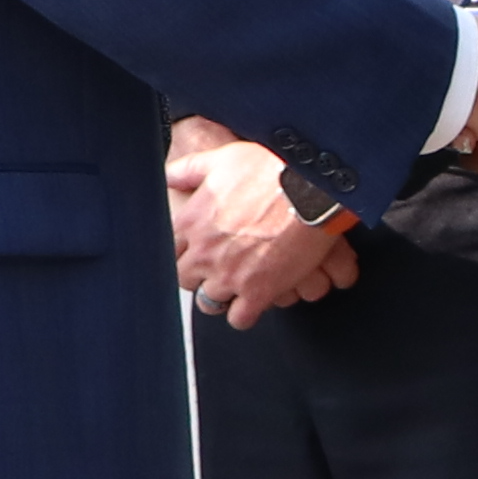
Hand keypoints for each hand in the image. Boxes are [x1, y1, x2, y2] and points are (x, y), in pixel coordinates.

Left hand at [167, 121, 360, 327]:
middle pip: (186, 280)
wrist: (309, 188)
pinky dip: (244, 314)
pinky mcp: (258, 292)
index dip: (185, 252)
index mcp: (191, 222)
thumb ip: (189, 169)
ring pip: (209, 302)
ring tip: (236, 286)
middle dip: (200, 276)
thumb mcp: (222, 159)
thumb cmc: (271, 169)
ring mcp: (229, 275)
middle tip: (217, 270)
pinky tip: (254, 301)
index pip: (171, 250)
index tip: (198, 251)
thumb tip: (168, 177)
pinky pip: (239, 319)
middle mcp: (204, 252)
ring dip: (221, 296)